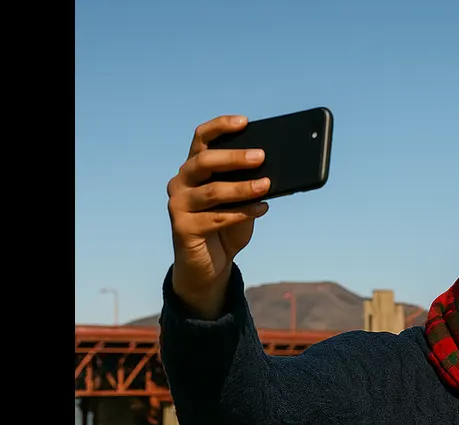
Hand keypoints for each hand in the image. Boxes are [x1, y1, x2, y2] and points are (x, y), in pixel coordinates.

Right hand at [166, 115, 270, 318]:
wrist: (210, 264)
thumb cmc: (227, 226)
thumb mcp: (242, 202)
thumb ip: (250, 185)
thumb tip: (276, 171)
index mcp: (194, 168)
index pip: (201, 138)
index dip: (221, 127)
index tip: (245, 121)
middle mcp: (181, 182)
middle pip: (204, 161)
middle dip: (234, 157)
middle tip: (261, 156)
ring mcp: (178, 205)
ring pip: (211, 191)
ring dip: (242, 187)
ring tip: (267, 185)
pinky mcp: (183, 229)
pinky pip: (217, 218)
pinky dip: (243, 212)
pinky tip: (263, 209)